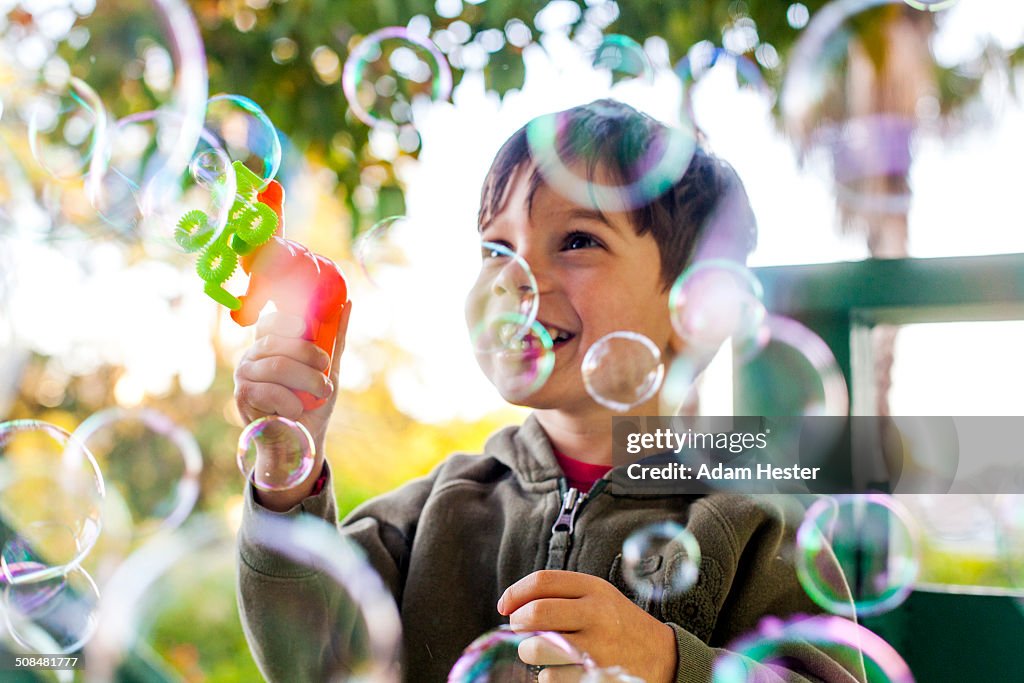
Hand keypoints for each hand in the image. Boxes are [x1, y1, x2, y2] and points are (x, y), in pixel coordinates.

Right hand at [234, 300, 352, 510]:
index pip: (270, 321)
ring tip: (319, 394)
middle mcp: (253, 356)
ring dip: (306, 382)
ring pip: (276, 366)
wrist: (303, 439)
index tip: (306, 329)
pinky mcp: (242, 396)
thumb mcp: (330, 369)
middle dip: (309, 357)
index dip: (286, 321)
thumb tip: (348, 304)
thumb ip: (335, 339)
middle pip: (278, 343)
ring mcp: (244, 374)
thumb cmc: (313, 402)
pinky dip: (291, 402)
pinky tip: (296, 411)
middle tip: (326, 373)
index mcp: (271, 345)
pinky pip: (268, 390)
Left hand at [498, 570, 676, 682]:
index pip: (542, 580)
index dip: (515, 592)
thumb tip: (511, 605)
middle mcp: (597, 615)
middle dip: (517, 623)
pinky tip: (561, 670)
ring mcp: (597, 648)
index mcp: (595, 589)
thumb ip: (561, 594)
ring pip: (537, 649)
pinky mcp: (596, 676)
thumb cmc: (619, 625)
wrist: (663, 657)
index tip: (505, 606)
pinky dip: (547, 676)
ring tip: (541, 651)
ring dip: (529, 652)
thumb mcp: (599, 597)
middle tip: (520, 629)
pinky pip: (550, 678)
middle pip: (535, 613)